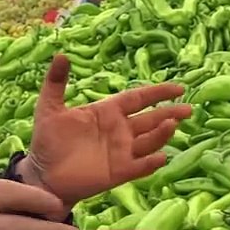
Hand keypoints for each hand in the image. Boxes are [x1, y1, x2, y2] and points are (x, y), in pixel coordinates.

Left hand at [28, 55, 191, 205]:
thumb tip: (61, 55)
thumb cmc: (48, 141)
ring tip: (171, 125)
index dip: (157, 93)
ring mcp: (121, 152)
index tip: (179, 88)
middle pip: (150, 119)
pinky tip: (160, 156)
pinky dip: (150, 162)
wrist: (41, 175)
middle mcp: (119, 131)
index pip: (137, 99)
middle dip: (169, 113)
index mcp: (106, 112)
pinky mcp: (118, 172)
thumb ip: (56, 83)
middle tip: (188, 108)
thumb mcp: (49, 108)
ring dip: (161, 134)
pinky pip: (139, 166)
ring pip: (149, 141)